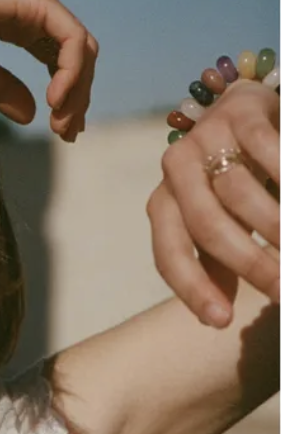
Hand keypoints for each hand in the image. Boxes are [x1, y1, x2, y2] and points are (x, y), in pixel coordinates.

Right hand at [0, 0, 97, 141]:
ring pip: (81, 49)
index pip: (62, 60)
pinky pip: (71, 40)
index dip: (69, 96)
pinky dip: (69, 72)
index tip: (63, 130)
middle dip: (77, 98)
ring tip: (60, 123)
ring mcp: (40, 0)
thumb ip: (3, 89)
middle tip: (67, 135)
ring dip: (77, 90)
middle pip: (79, 57)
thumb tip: (32, 118)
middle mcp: (39, 8)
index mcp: (26, 21)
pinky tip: (54, 100)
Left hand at [147, 80, 279, 326]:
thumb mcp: (221, 224)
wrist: (250, 114)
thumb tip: (217, 318)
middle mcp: (174, 171)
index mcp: (163, 204)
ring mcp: (205, 137)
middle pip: (207, 225)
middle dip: (250, 263)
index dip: (192, 289)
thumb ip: (217, 264)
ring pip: (240, 192)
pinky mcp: (240, 112)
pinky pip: (266, 148)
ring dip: (278, 227)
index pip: (169, 254)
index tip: (221, 321)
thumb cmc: (235, 183)